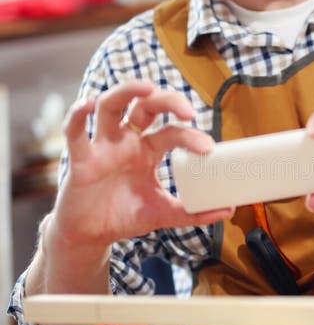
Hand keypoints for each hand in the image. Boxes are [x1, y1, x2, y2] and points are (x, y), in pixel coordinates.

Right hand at [51, 80, 233, 248]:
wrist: (91, 235)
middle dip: (166, 100)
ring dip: (126, 91)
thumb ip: (192, 212)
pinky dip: (77, 115)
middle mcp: (126, 141)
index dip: (190, 135)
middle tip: (188, 110)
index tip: (208, 148)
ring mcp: (103, 146)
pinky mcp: (80, 159)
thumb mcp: (162, 214)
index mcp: (148, 150)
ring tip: (146, 88)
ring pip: (110, 105)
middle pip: (145, 105)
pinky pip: (75, 133)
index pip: (171, 132)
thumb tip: (228, 209)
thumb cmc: (123, 216)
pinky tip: (86, 104)